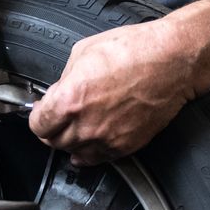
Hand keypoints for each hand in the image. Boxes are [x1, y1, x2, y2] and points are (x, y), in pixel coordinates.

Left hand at [29, 20, 198, 164]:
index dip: (38, 116)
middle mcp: (86, 125)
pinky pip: (98, 159)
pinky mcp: (126, 146)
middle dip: (52, 129)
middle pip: (54, 142)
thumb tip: (58, 93)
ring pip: (74, 153)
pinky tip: (91, 140)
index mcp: (70, 100)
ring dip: (71, 141)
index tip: (42, 111)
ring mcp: (106, 139)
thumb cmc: (134, 50)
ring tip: (77, 125)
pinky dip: (90, 152)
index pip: (38, 124)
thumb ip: (65, 79)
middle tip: (58, 117)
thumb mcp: (83, 52)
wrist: (171, 62)